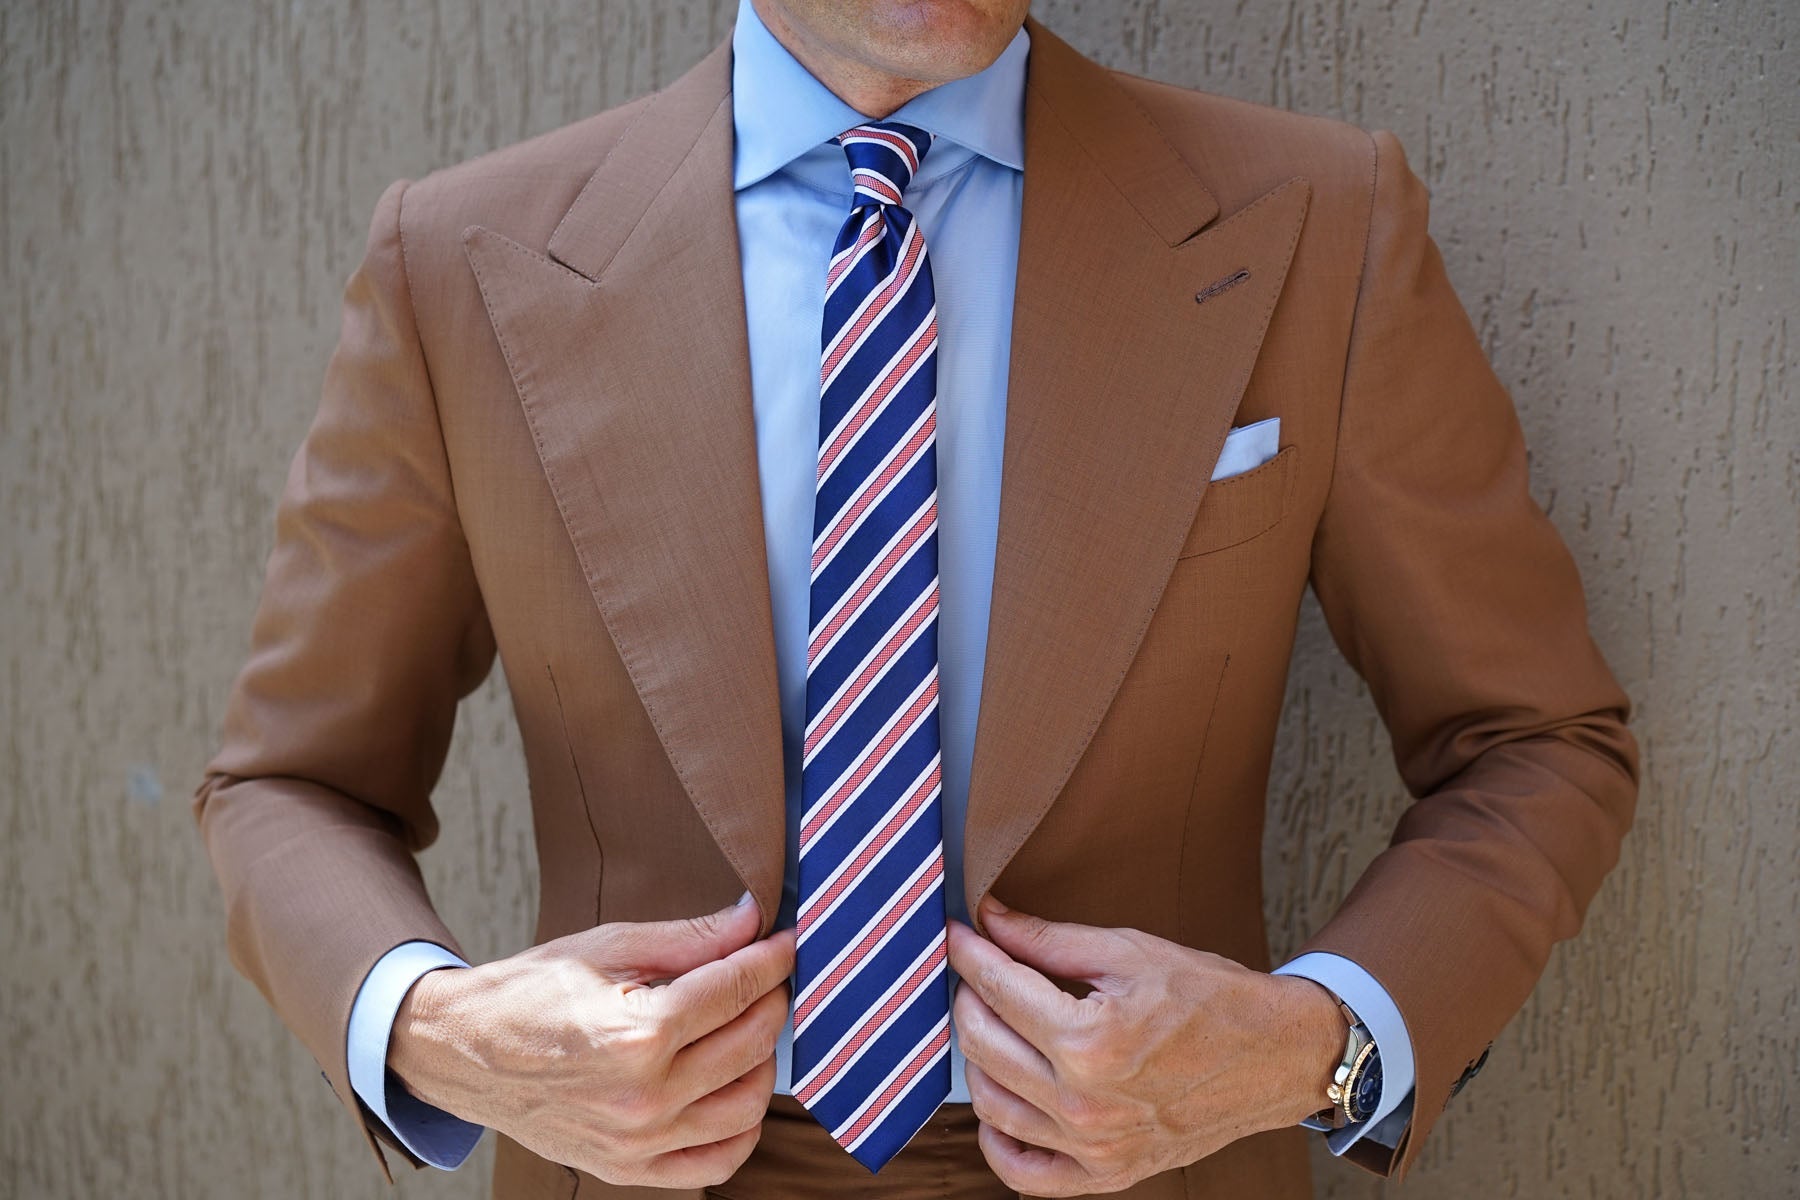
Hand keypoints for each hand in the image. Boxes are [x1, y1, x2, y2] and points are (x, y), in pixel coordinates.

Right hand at [388, 898, 794, 1187]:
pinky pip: (717, 1162)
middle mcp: (644, 1096)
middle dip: (771, 1000)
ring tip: (748, 1028)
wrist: (464, 1052)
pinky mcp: (629, 1168)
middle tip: (765, 977)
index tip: (788, 940)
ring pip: (747, 1105)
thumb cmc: (532, 992)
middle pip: (751, 1043)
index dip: (772, 958)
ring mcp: (638, 1141)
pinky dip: (742, 1128)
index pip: (736, 990)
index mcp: (638, 1033)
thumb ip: (689, 938)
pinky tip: (736, 1089)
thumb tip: (752, 920)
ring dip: (764, 1060)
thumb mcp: (608, 947)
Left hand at [946, 897, 1342, 1195]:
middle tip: (978, 970)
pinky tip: (1001, 1099)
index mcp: (1090, 1040)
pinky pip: (1023, 1173)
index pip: (997, 990)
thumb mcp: (1129, 952)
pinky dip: (996, 1139)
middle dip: (968, 997)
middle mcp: (1084, 1103)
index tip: (957, 934)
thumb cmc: (1210, 998)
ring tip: (991, 1022)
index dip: (969, 953)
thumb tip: (989, 920)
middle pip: (981, 1045)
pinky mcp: (1106, 1174)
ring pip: (989, 1104)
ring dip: (976, 1057)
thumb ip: (1049, 940)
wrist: (1275, 1057)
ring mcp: (1093, 1147)